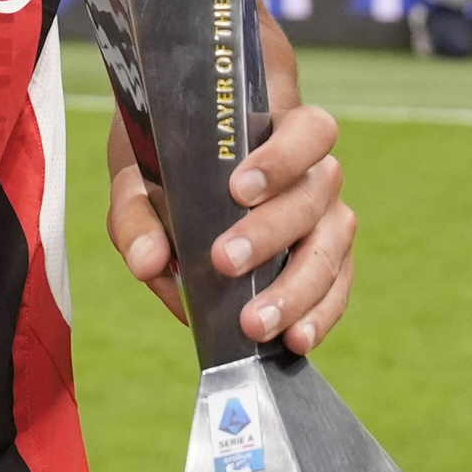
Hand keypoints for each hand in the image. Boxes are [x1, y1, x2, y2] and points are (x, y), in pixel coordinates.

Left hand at [106, 102, 356, 355]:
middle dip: (269, 233)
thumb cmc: (164, 172)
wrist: (178, 193)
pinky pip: (335, 290)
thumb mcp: (138, 179)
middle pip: (314, 197)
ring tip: (254, 323)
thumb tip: (147, 263)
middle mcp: (314, 174)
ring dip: (294, 289)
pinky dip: (317, 316)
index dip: (282, 158)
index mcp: (278, 131)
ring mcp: (327, 221)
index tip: (238, 189)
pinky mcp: (329, 266)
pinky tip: (294, 339)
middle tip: (224, 261)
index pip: (307, 131)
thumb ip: (136, 215)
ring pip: (329, 250)